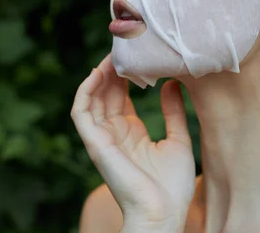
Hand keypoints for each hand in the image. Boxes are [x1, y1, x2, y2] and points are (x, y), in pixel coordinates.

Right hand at [71, 55, 195, 231]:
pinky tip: (97, 73)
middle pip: (106, 93)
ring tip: (112, 55)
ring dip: (99, 75)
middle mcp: (114, 133)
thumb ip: (173, 112)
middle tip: (124, 46)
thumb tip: (172, 83)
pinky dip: (85, 92)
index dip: (125, 75)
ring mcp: (103, 138)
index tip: (137, 53)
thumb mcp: (178, 140)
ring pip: (92, 99)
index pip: (121, 96)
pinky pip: (81, 114)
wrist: (164, 213)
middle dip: (112, 69)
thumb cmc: (172, 185)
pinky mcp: (95, 144)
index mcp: (132, 132)